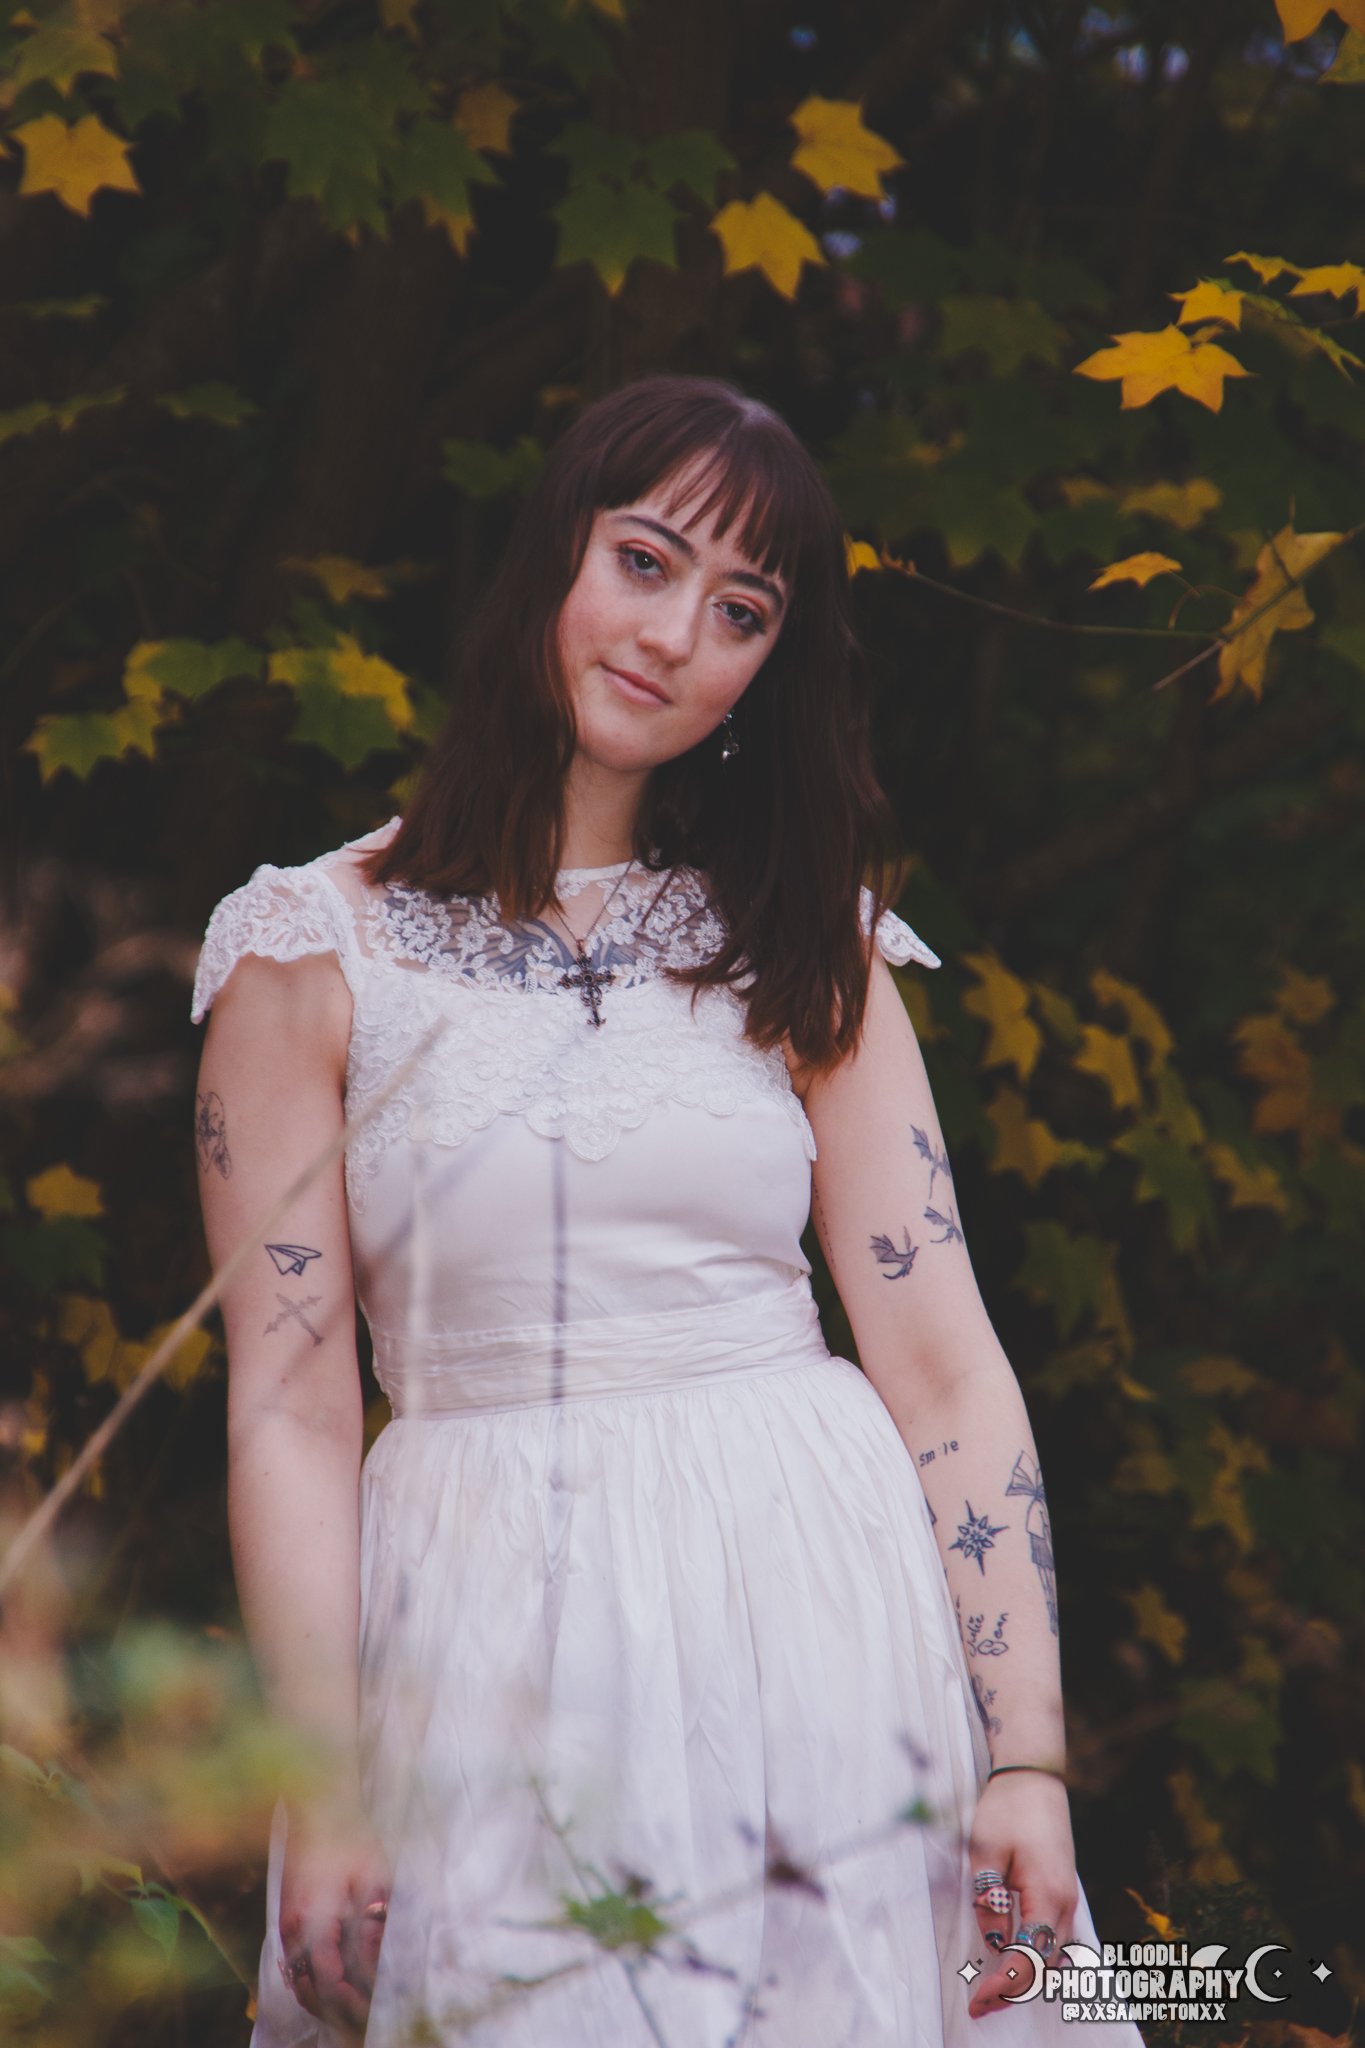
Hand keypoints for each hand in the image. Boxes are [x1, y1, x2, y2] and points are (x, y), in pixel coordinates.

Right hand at [278, 1802, 391, 2035]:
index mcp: (314, 1921)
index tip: (377, 2008)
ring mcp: (286, 1925)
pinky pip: (294, 1965)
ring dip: (324, 2000)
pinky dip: (312, 1982)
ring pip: (299, 1982)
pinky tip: (333, 1984)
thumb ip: (373, 1924)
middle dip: (341, 2009)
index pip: (330, 1982)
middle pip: (311, 1991)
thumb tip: (379, 1961)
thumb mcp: (372, 1877)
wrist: (317, 1806)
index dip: (354, 2001)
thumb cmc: (349, 1835)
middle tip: (369, 2016)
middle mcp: (293, 1930)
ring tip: (355, 2006)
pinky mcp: (286, 1918)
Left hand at [966, 1771, 1077, 2020]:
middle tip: (979, 2002)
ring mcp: (1069, 1900)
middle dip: (1015, 1990)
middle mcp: (1066, 1904)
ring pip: (1056, 1958)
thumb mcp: (985, 1851)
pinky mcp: (1063, 1894)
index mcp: (1048, 1895)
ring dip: (1028, 1977)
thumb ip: (988, 1900)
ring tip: (991, 1986)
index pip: (1030, 1959)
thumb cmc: (1007, 1809)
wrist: (1034, 1777)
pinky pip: (1057, 1941)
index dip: (1004, 1986)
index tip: (977, 2001)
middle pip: (1047, 1967)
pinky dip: (1039, 1960)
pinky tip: (1015, 1961)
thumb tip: (994, 1943)